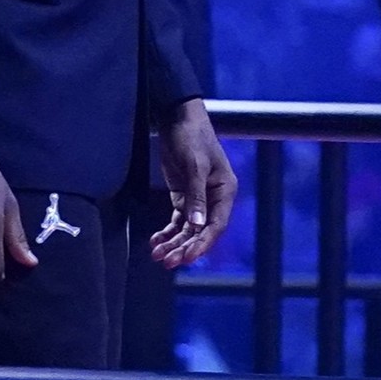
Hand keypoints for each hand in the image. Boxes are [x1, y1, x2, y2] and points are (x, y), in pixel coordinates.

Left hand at [153, 99, 237, 269]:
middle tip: (167, 261)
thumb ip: (196, 195)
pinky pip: (177, 221)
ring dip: (174, 243)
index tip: (187, 257)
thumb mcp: (194, 165)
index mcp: (225, 191)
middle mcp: (214, 198)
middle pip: (201, 231)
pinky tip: (156, 241)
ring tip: (157, 255)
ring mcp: (198, 199)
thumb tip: (197, 225)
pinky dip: (167, 232)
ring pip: (188, 229)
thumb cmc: (192, 137)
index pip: (216, 225)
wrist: (177, 118)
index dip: (203, 243)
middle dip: (185, 247)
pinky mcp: (183, 196)